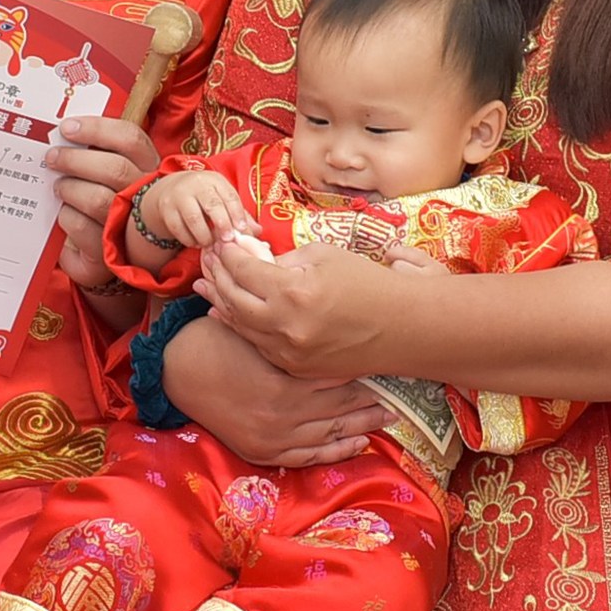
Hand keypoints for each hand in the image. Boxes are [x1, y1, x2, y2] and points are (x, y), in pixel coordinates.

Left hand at [43, 113, 158, 291]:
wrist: (106, 255)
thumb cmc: (106, 203)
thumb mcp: (108, 175)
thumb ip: (97, 153)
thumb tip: (65, 132)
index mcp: (148, 168)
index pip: (130, 139)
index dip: (97, 129)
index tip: (66, 128)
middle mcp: (146, 197)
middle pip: (114, 168)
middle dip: (75, 159)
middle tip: (52, 157)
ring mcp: (132, 227)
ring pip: (99, 199)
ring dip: (70, 188)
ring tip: (58, 186)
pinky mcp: (111, 253)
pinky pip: (84, 228)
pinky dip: (67, 217)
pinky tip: (63, 213)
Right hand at [135, 169, 251, 255]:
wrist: (172, 190)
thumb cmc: (205, 198)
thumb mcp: (222, 199)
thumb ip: (240, 215)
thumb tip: (258, 232)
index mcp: (215, 180)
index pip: (229, 196)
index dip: (237, 214)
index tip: (242, 230)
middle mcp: (196, 184)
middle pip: (212, 205)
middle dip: (222, 224)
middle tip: (227, 240)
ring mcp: (179, 196)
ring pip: (194, 219)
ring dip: (204, 235)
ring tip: (210, 243)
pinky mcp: (166, 210)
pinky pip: (179, 228)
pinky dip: (189, 239)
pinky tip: (196, 243)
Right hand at [156, 314, 384, 469]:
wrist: (177, 372)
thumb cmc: (218, 340)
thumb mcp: (257, 328)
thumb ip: (292, 331)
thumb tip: (331, 319)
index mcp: (284, 379)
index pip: (338, 375)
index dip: (365, 368)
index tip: (388, 361)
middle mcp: (284, 412)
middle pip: (341, 406)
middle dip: (373, 398)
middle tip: (403, 390)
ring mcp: (275, 435)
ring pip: (331, 432)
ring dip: (364, 423)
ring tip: (391, 415)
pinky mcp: (265, 451)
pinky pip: (310, 455)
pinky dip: (337, 450)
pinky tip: (359, 442)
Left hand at [196, 233, 399, 381]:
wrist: (404, 328)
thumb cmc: (369, 284)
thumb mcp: (325, 256)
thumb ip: (285, 259)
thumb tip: (254, 260)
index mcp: (293, 291)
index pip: (244, 269)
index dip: (229, 253)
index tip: (222, 242)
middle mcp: (285, 325)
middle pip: (233, 299)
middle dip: (218, 276)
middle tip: (207, 260)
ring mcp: (289, 351)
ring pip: (241, 326)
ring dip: (221, 303)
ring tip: (207, 286)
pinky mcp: (296, 367)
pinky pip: (259, 345)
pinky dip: (242, 326)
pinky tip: (229, 313)